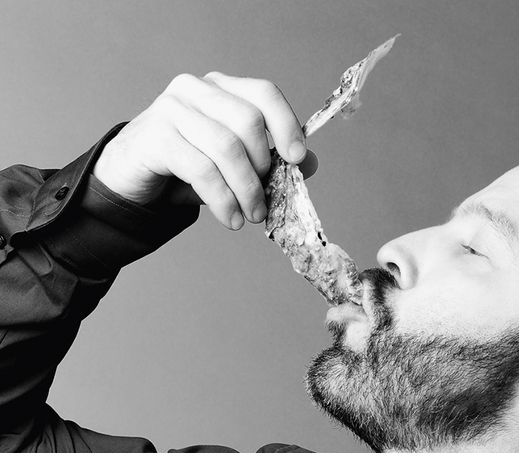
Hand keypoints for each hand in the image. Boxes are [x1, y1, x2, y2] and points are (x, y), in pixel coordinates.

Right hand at [92, 72, 314, 228]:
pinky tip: (229, 219)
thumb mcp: (232, 166)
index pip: (264, 93)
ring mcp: (172, 108)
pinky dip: (221, 199)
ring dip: (245, 190)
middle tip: (263, 202)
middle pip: (248, 122)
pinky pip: (201, 169)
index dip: (287, 125)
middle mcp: (196, 89)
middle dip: (263, 170)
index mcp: (220, 88)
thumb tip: (310, 164)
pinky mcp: (156, 135)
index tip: (297, 160)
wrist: (129, 180)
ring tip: (250, 216)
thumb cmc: (184, 169)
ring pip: (227, 148)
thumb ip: (269, 162)